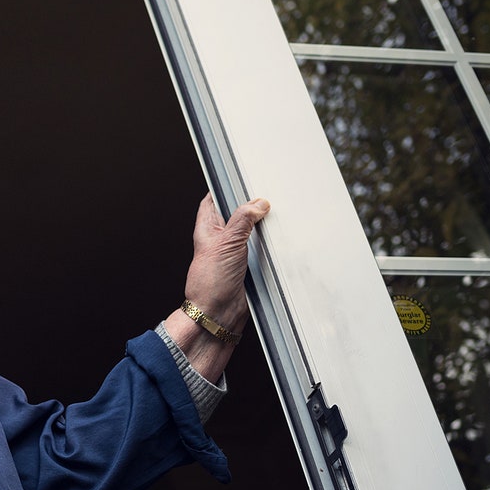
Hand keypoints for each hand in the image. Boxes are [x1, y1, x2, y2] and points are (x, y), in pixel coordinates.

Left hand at [167, 193, 270, 380]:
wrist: (218, 314)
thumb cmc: (210, 283)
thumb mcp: (226, 244)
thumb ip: (242, 220)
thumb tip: (258, 203)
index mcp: (207, 228)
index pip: (214, 198)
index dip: (227, 186)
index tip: (243, 175)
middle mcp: (221, 237)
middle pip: (238, 212)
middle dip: (253, 204)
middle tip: (270, 194)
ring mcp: (236, 251)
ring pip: (253, 230)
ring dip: (264, 225)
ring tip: (279, 213)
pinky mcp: (250, 264)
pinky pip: (263, 247)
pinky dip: (272, 242)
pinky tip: (282, 237)